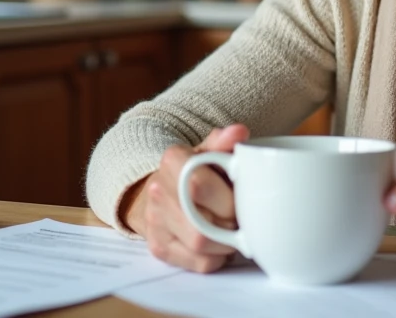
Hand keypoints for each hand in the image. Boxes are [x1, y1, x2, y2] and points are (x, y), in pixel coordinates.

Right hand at [122, 124, 249, 272]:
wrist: (163, 189)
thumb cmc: (197, 170)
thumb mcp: (209, 150)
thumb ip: (225, 142)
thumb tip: (239, 133)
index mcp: (173, 160)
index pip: (200, 185)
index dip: (227, 199)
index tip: (239, 197)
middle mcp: (158, 191)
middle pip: (202, 224)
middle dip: (231, 224)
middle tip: (239, 217)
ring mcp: (155, 222)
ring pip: (201, 248)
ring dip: (227, 243)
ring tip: (231, 229)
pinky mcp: (159, 247)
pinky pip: (199, 263)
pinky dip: (218, 256)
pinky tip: (219, 242)